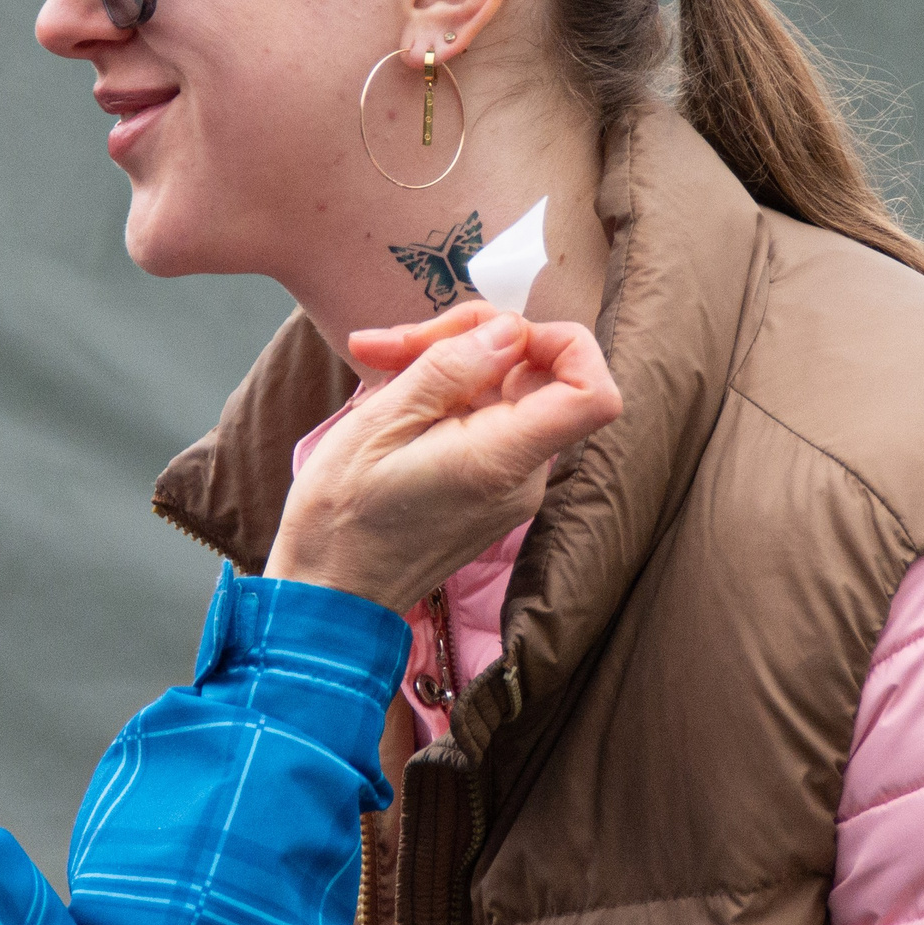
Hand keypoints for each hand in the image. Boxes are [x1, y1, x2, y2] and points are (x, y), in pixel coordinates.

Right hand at [265, 304, 620, 611]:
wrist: (330, 594)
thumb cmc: (341, 519)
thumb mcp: (379, 425)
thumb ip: (449, 370)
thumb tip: (508, 331)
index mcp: (501, 461)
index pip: (593, 392)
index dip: (561, 343)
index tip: (493, 332)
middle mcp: (524, 476)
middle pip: (541, 377)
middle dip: (473, 340)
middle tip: (396, 342)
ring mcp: (511, 486)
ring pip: (509, 392)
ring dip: (450, 363)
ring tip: (380, 360)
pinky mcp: (492, 489)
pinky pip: (489, 420)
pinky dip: (447, 394)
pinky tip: (394, 390)